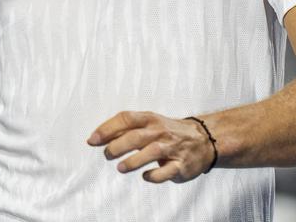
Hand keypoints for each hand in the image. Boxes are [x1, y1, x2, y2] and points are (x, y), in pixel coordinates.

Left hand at [87, 110, 216, 182]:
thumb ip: (126, 129)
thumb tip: (97, 137)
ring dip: (133, 161)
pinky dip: (153, 175)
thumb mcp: (149, 123)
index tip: (93, 140)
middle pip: (136, 136)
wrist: (203, 139)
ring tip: (120, 168)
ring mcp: (172, 148)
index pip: (126, 118)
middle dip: (117, 145)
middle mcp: (160, 131)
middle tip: (106, 155)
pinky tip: (145, 176)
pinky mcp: (181, 165)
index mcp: (150, 119)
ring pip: (151, 152)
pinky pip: (166, 171)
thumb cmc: (167, 131)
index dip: (107, 128)